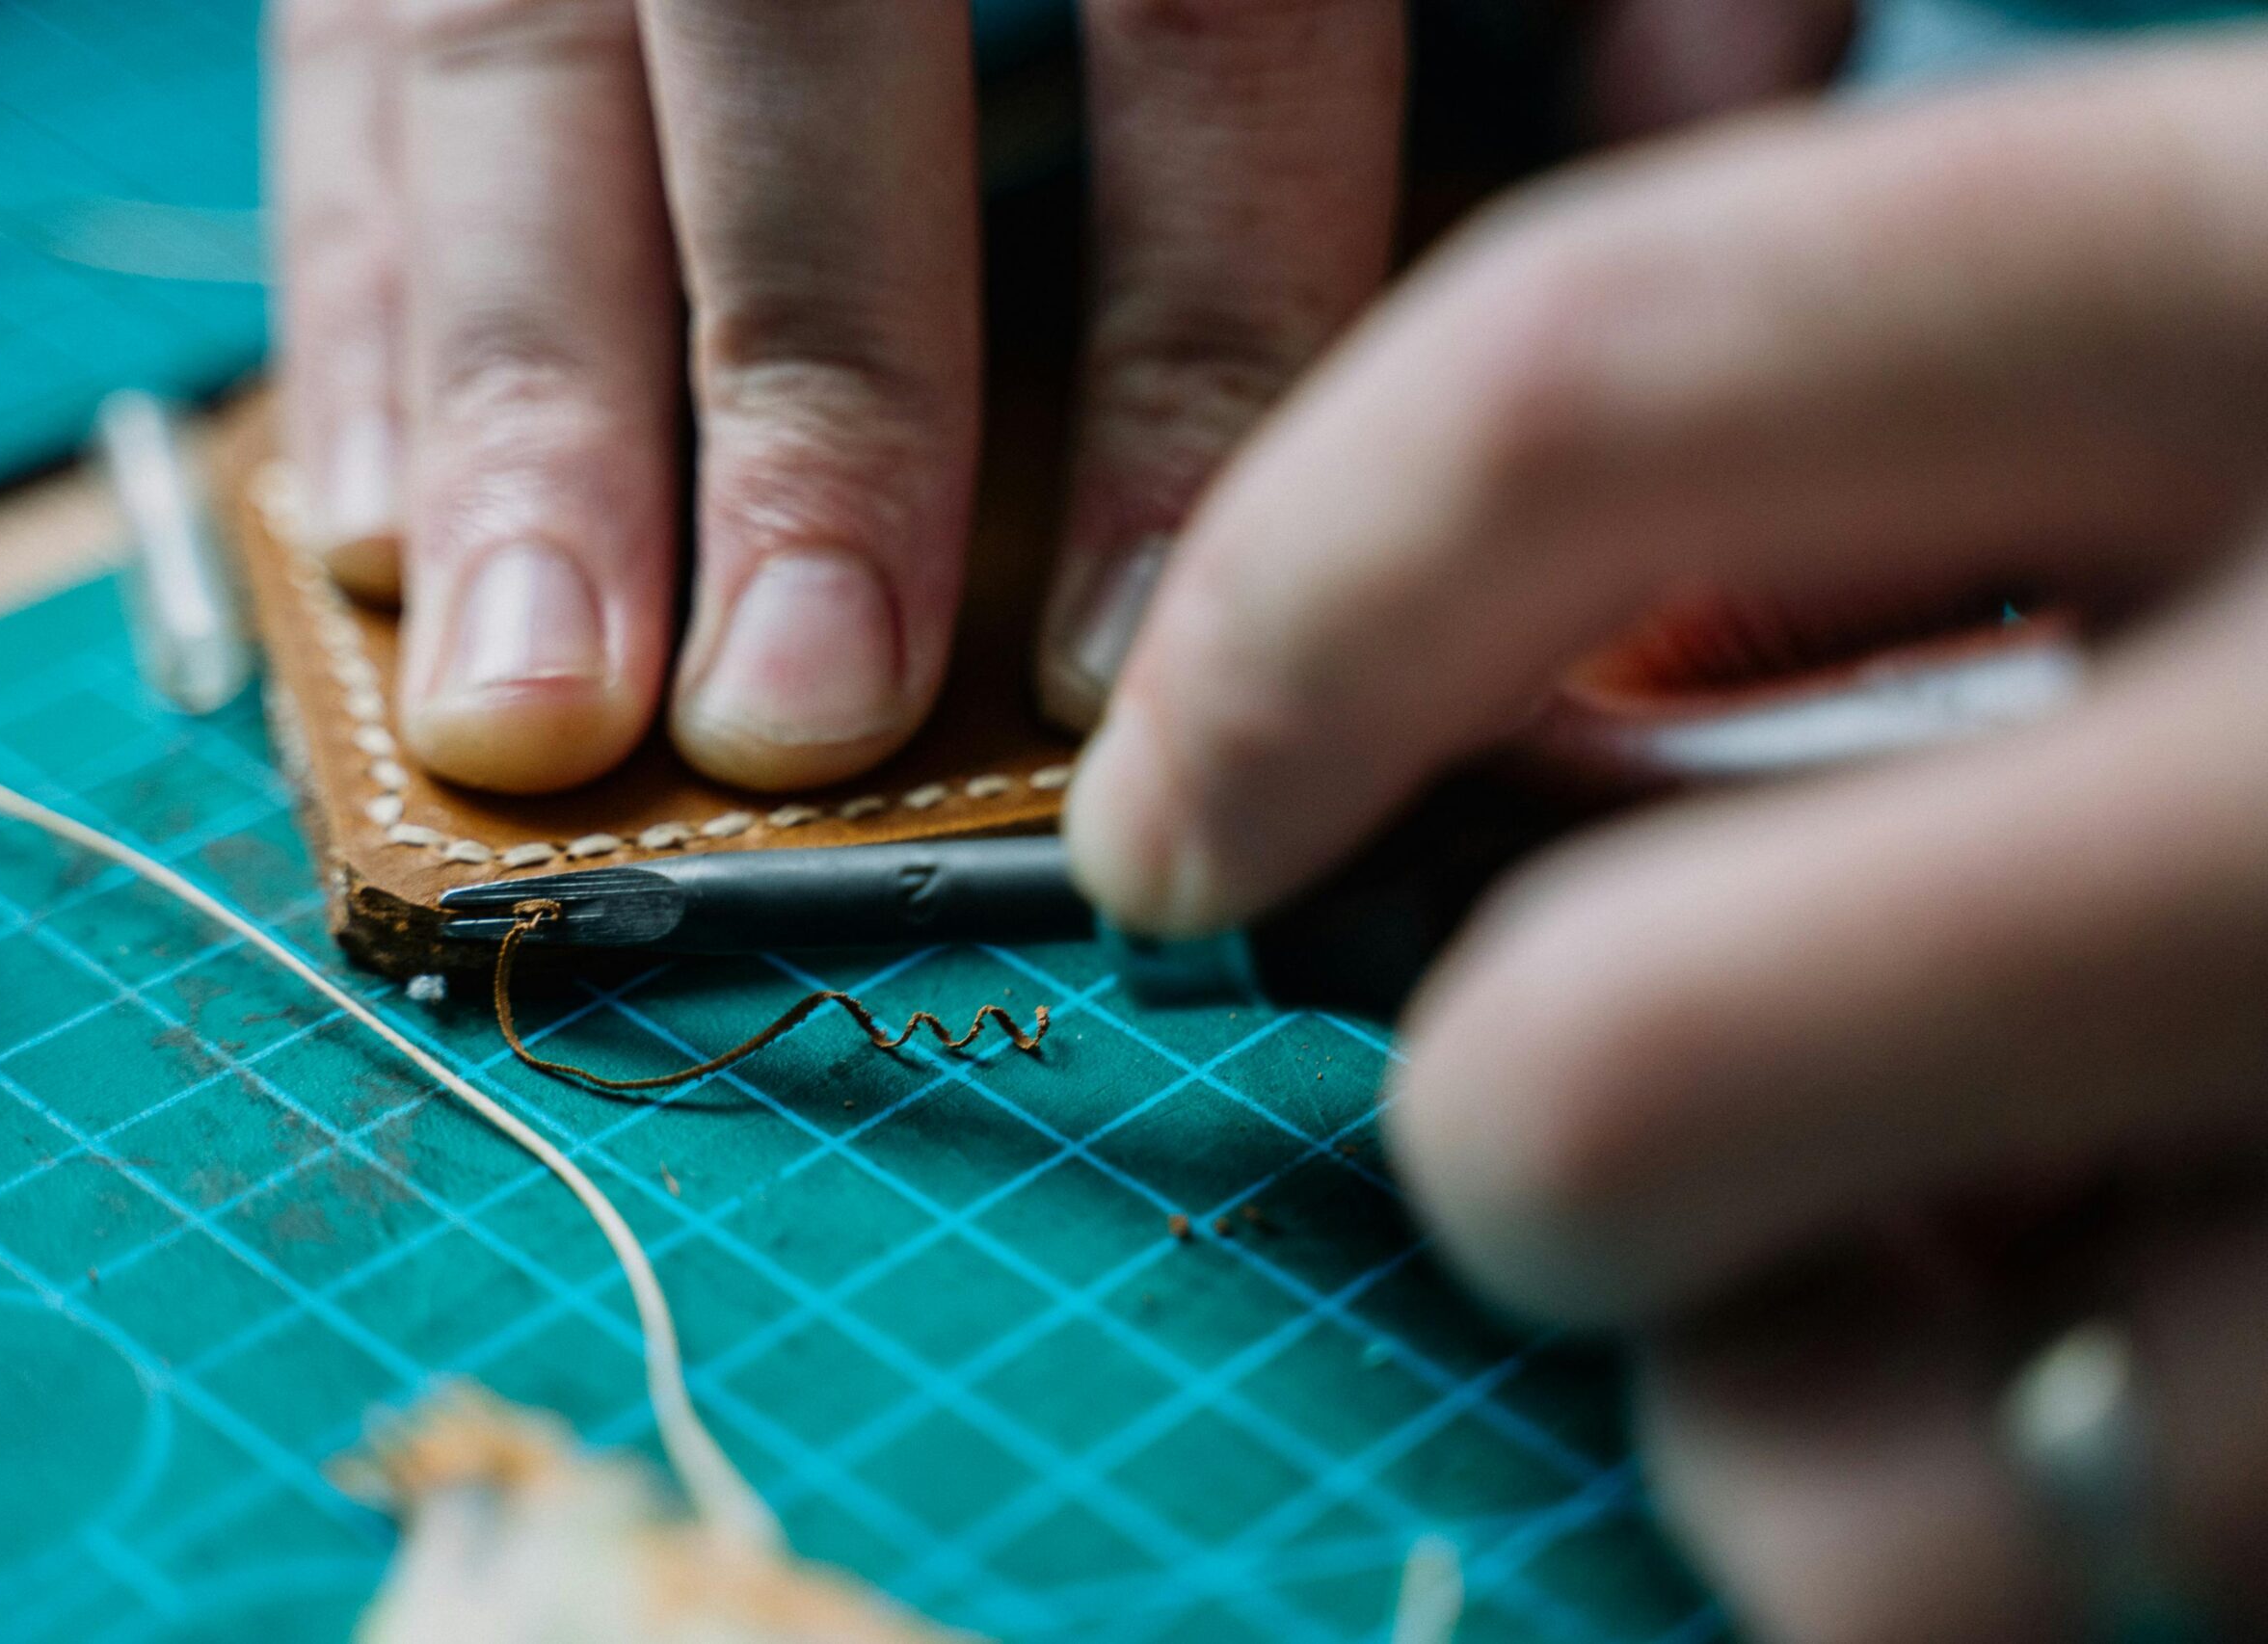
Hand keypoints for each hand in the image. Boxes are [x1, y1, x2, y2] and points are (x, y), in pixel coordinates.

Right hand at [269, 0, 1408, 792]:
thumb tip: (1694, 135)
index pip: (1199, 10)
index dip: (1188, 344)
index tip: (1153, 654)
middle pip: (796, 47)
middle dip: (799, 400)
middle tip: (795, 713)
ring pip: (503, 60)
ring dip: (517, 403)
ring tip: (524, 704)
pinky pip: (340, 59)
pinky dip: (356, 290)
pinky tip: (372, 522)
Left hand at [1065, 37, 2267, 1638]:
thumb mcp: (2239, 375)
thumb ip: (1856, 542)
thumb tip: (1434, 798)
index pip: (1598, 379)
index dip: (1284, 616)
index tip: (1158, 812)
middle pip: (1615, 1061)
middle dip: (1513, 1138)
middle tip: (1548, 1125)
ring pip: (1892, 1467)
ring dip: (1839, 1397)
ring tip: (2026, 1252)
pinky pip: (2094, 1572)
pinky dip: (2035, 1519)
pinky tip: (2175, 1360)